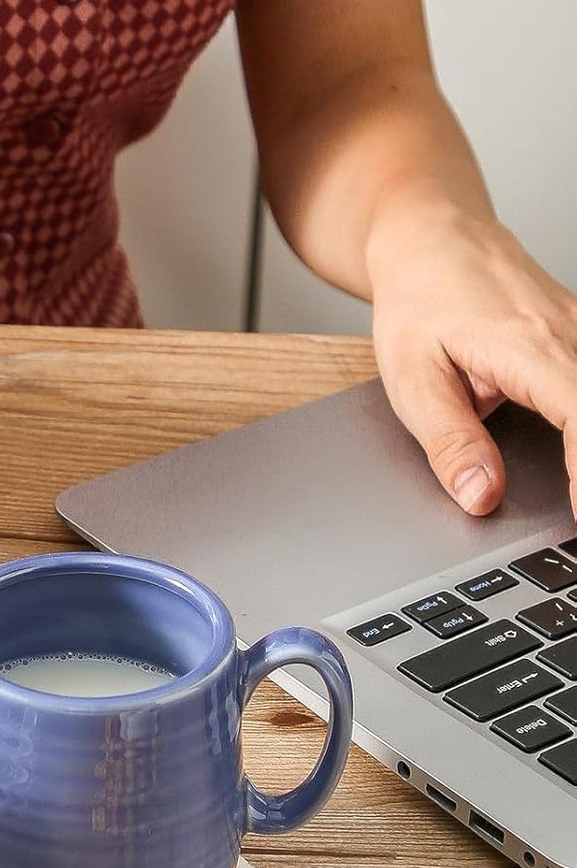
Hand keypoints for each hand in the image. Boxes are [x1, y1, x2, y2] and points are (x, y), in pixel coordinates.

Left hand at [368, 202, 576, 517]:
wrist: (431, 240)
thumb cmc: (418, 300)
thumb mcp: (413, 380)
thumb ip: (449, 443)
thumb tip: (480, 495)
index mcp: (530, 348)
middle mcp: (570, 336)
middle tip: (575, 521)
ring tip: (575, 495)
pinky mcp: (576, 339)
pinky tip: (574, 462)